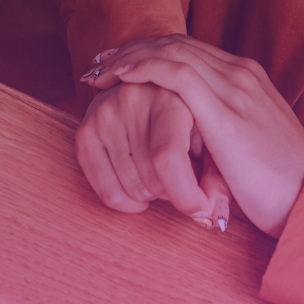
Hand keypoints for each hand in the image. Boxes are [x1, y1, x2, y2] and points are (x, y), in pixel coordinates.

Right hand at [76, 80, 233, 229]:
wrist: (148, 89)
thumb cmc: (189, 119)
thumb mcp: (212, 137)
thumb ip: (218, 176)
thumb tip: (212, 214)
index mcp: (171, 97)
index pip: (167, 157)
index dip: (185, 194)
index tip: (201, 210)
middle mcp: (132, 100)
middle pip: (151, 180)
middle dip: (172, 192)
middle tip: (179, 176)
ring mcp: (104, 115)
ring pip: (131, 189)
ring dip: (150, 194)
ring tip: (158, 173)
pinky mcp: (85, 131)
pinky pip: (105, 191)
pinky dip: (125, 202)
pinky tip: (138, 189)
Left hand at [83, 37, 303, 236]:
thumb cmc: (283, 186)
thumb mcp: (250, 147)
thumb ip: (223, 133)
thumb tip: (192, 144)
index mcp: (248, 79)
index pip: (191, 51)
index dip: (152, 52)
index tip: (122, 63)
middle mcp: (241, 74)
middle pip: (178, 44)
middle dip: (135, 49)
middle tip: (101, 60)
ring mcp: (234, 88)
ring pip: (172, 52)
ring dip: (131, 57)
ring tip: (101, 70)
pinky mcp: (225, 112)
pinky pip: (176, 74)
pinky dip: (144, 69)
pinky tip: (121, 77)